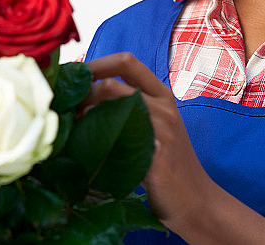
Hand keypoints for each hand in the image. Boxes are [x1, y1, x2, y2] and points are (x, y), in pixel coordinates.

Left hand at [80, 53, 212, 231]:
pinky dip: (95, 142)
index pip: (126, 61)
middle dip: (81, 96)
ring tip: (72, 130)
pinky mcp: (157, 158)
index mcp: (163, 96)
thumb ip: (130, 108)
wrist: (199, 202)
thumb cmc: (169, 165)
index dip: (94, 64)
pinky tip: (85, 152)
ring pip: (112, 106)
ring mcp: (162, 131)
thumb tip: (82, 100)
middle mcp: (164, 108)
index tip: (72, 77)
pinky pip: (119, 140)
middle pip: (111, 84)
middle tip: (65, 112)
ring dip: (84, 116)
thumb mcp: (156, 127)